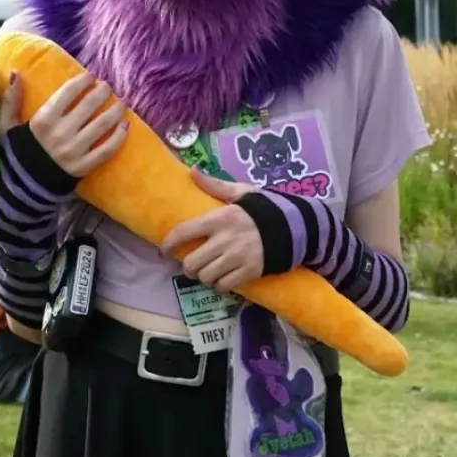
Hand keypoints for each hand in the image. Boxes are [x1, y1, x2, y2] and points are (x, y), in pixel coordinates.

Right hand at [0, 71, 128, 178]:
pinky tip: (126, 125)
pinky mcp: (84, 166)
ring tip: (122, 102)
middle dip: (102, 92)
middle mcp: (60, 134)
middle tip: (107, 86)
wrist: (24, 187)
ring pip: (102, 125)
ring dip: (115, 110)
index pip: (68, 92)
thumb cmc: (18, 151)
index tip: (91, 76)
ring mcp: (74, 151)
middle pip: (89, 105)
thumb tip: (16, 72)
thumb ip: (11, 100)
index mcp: (42, 120)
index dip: (82, 81)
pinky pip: (107, 149)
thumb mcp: (7, 125)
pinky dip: (119, 136)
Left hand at [162, 169, 263, 291]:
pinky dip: (219, 284)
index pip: (184, 232)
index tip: (163, 250)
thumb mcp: (239, 192)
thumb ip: (214, 185)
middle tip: (192, 264)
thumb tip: (192, 170)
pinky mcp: (249, 273)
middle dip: (188, 266)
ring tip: (208, 270)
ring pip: (206, 277)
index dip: (169, 243)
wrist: (292, 227)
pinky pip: (223, 286)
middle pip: (192, 263)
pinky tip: (222, 277)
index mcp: (220, 218)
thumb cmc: (261, 209)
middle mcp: (225, 240)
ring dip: (204, 275)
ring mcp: (237, 258)